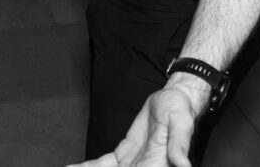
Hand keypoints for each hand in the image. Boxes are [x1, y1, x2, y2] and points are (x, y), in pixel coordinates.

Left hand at [68, 84, 201, 166]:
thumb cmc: (181, 111)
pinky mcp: (125, 154)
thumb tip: (183, 165)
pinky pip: (106, 163)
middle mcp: (145, 166)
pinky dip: (90, 165)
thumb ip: (179, 146)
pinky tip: (75, 166)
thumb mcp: (182, 124)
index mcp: (157, 164)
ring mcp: (133, 162)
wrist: (173, 99)